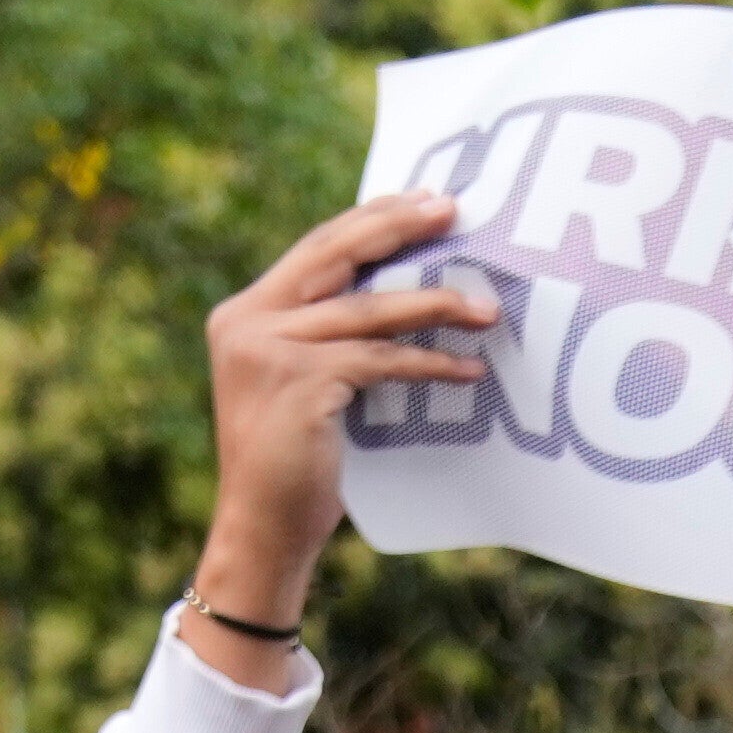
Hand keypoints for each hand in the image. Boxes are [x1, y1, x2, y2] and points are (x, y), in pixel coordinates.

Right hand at [187, 197, 497, 669]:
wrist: (262, 531)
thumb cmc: (293, 466)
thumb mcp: (303, 384)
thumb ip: (327, 336)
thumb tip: (401, 294)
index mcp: (245, 312)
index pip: (317, 249)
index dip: (372, 220)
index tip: (424, 200)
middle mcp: (247, 321)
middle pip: (337, 254)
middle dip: (400, 227)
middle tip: (455, 211)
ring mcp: (269, 350)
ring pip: (369, 309)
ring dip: (435, 304)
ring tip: (487, 308)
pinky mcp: (300, 383)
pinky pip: (381, 361)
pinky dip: (429, 363)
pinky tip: (469, 367)